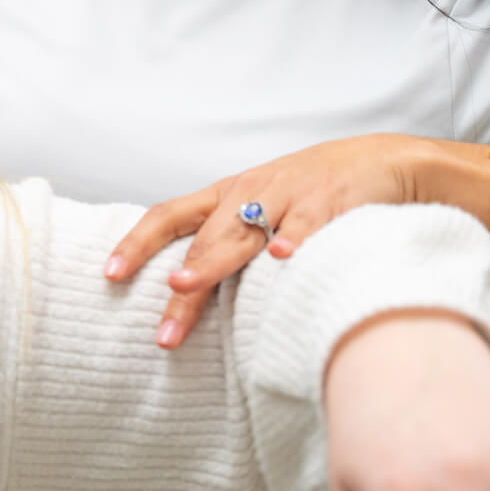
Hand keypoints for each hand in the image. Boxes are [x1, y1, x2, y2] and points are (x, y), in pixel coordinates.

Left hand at [105, 135, 426, 346]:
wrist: (381, 161)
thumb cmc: (311, 194)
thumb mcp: (262, 208)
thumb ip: (227, 242)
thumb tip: (180, 291)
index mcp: (227, 196)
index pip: (169, 216)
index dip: (137, 243)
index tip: (108, 275)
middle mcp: (250, 192)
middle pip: (204, 239)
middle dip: (181, 284)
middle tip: (161, 328)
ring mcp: (287, 194)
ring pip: (242, 231)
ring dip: (212, 260)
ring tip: (186, 285)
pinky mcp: (328, 201)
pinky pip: (306, 222)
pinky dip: (294, 239)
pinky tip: (281, 260)